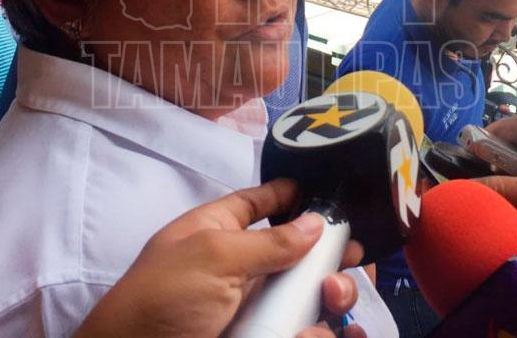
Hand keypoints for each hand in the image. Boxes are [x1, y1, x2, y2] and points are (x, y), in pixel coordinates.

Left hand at [75, 179, 364, 337]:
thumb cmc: (163, 299)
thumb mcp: (213, 257)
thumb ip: (269, 241)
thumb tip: (316, 223)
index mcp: (218, 233)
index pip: (256, 205)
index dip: (286, 196)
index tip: (326, 193)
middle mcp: (241, 271)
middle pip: (298, 255)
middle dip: (329, 255)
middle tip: (353, 257)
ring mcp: (253, 312)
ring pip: (310, 299)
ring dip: (334, 295)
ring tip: (333, 298)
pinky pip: (305, 334)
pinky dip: (320, 334)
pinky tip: (325, 332)